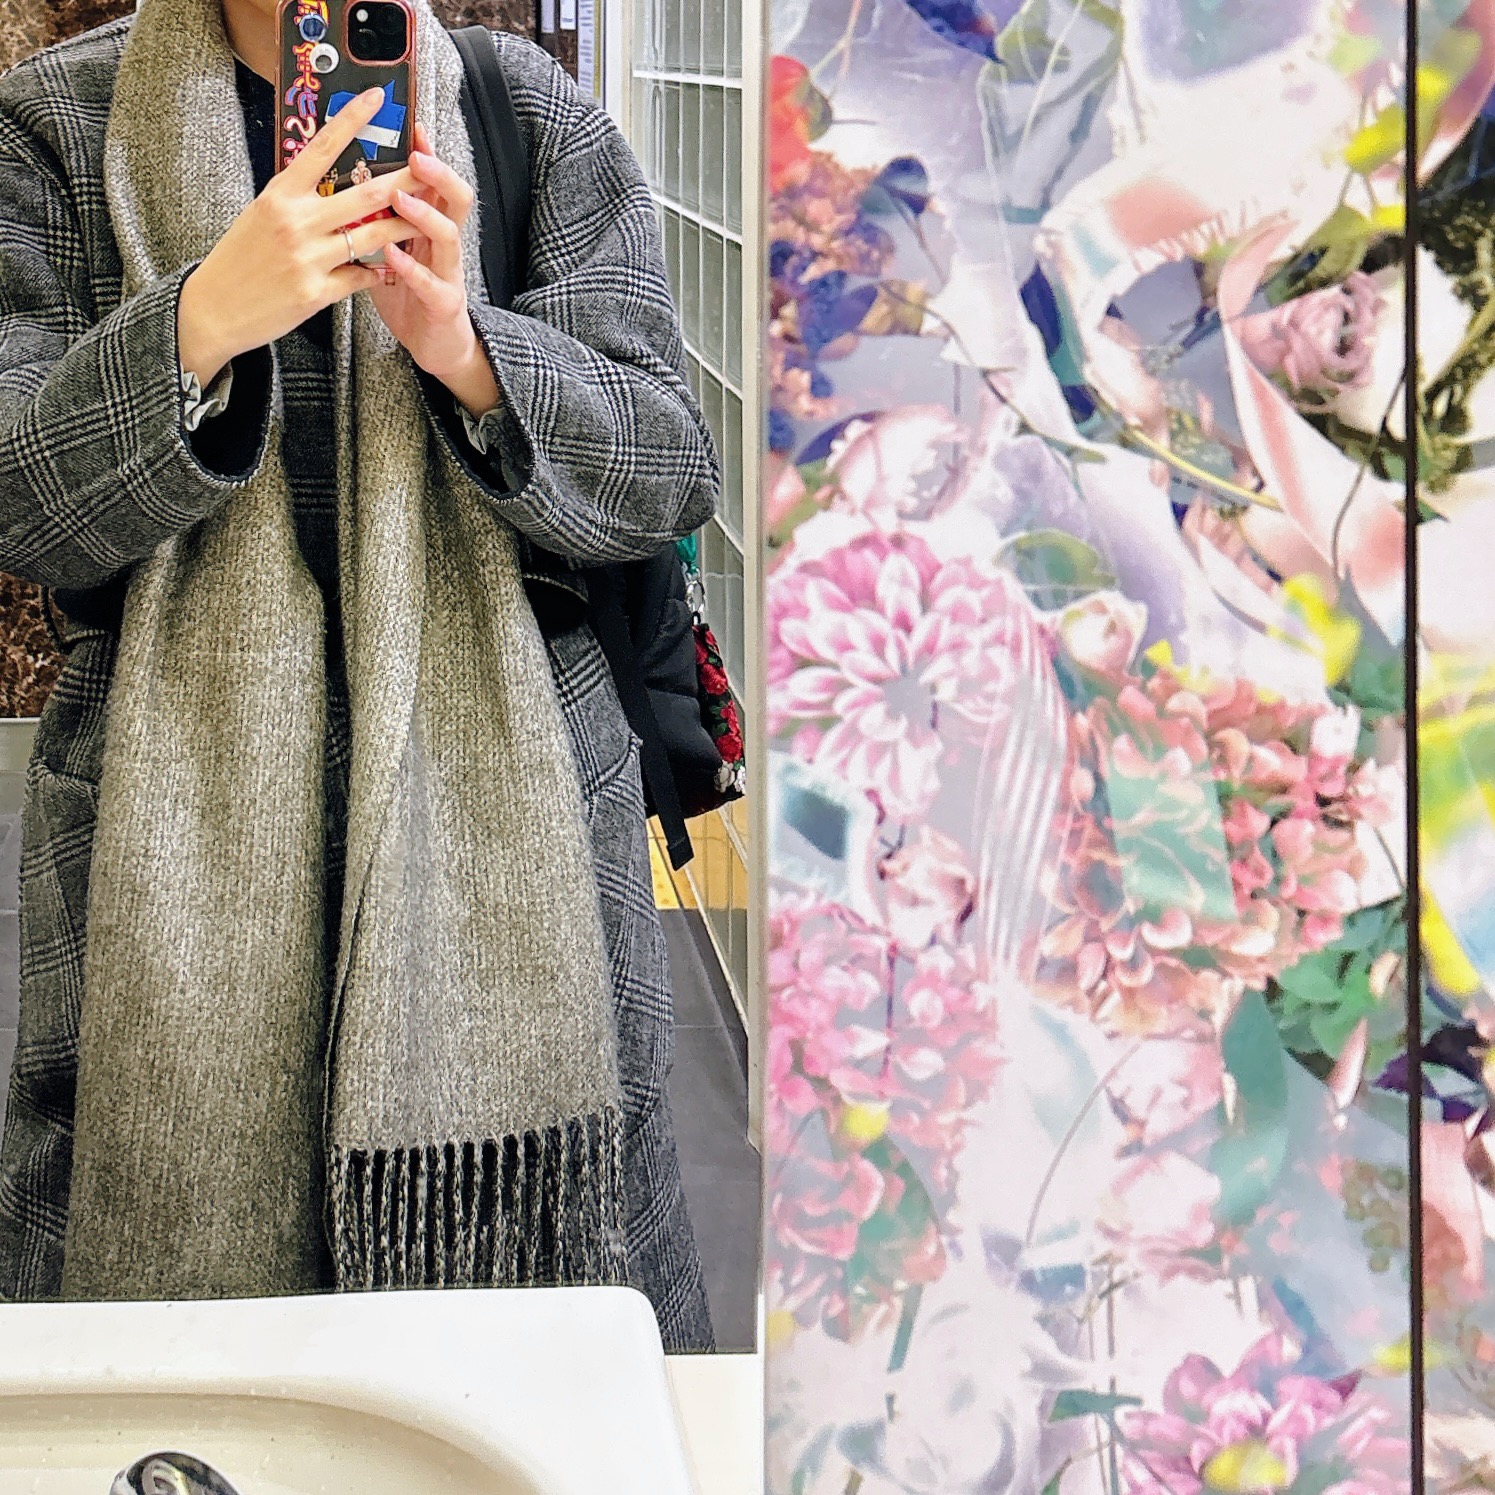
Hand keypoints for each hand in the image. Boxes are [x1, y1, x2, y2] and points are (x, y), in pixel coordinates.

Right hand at [177, 87, 424, 385]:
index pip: (322, 146)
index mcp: (280, 194)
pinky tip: (384, 271)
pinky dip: (375, 273)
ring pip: (372, 238)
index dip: (352, 119)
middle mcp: (295, 221)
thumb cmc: (241, 259)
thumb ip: (297, 198)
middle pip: (364, 195)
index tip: (378, 97)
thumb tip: (328, 179)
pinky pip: (359, 278)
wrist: (213, 308)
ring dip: (402, 230)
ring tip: (423, 223)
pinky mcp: (315, 292)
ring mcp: (307, 257)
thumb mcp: (262, 214)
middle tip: (430, 171)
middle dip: (404, 183)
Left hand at [368, 121, 499, 412]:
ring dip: (424, 215)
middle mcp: (444, 245)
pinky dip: (411, 268)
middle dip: (436, 174)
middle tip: (415, 155)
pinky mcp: (444, 305)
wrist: (435, 348)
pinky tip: (392, 257)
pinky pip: (430, 283)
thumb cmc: (408, 298)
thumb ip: (374, 223)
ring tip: (402, 199)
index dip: (427, 153)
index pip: (433, 182)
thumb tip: (340, 186)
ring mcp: (448, 274)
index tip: (412, 126)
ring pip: (449, 236)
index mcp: (430, 228)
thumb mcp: (390, 252)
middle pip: (455, 198)